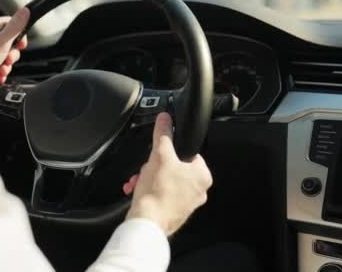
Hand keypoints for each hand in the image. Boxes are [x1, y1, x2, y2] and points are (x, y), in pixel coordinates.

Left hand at [0, 8, 29, 102]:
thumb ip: (15, 27)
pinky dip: (1, 71)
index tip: (21, 44)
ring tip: (2, 70)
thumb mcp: (2, 41)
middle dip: (12, 54)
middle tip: (8, 59)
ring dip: (7, 65)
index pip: (10, 23)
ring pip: (5, 55)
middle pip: (9, 41)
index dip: (19, 33)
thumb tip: (25, 10)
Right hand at [123, 113, 212, 235]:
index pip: (188, 152)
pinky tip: (139, 190)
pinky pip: (161, 194)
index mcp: (203, 176)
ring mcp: (187, 202)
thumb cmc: (157, 193)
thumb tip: (165, 119)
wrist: (147, 222)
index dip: (170, 150)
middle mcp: (199, 190)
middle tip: (146, 169)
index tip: (158, 153)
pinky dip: (149, 190)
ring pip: (165, 180)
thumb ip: (163, 134)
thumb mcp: (159, 155)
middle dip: (154, 166)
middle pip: (174, 167)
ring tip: (140, 181)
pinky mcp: (174, 211)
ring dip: (148, 178)